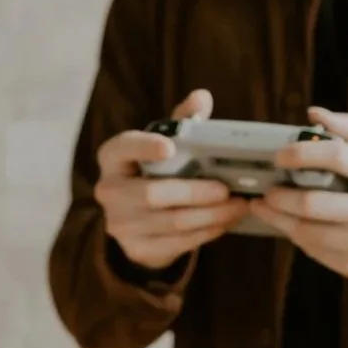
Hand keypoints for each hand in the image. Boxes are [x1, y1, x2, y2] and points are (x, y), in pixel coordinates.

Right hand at [93, 89, 251, 272]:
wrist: (135, 221)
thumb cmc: (154, 171)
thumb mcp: (164, 145)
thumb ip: (182, 121)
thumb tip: (201, 97)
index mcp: (112, 158)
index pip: (123, 147)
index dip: (144, 147)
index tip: (169, 147)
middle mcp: (109, 191)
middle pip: (152, 194)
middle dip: (195, 192)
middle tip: (227, 189)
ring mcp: (120, 224)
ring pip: (171, 222)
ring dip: (210, 215)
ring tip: (238, 206)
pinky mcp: (136, 249)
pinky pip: (178, 242)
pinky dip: (206, 232)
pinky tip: (225, 222)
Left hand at [250, 107, 347, 294]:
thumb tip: (314, 114)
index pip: (337, 156)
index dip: (302, 153)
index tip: (280, 156)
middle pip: (314, 202)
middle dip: (280, 195)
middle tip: (268, 188)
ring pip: (308, 232)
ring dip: (278, 218)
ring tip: (266, 206)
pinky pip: (315, 252)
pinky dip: (295, 237)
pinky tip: (286, 226)